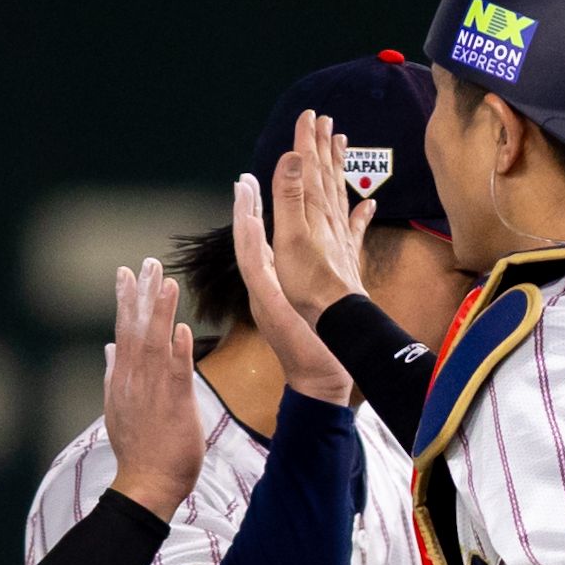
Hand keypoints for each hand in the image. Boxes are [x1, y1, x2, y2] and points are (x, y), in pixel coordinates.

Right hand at [99, 258, 204, 516]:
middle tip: (148, 262)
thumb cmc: (139, 449)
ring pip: (155, 345)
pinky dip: (178, 352)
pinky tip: (182, 329)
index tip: (125, 272)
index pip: (123, 332)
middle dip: (142, 295)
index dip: (125, 301)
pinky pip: (176, 374)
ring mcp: (151, 393)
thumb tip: (109, 348)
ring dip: (160, 313)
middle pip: (136, 330)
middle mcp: (133, 381)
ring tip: (166, 282)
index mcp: (122, 379)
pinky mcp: (173, 407)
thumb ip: (115, 374)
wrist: (145, 485)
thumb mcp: (119, 407)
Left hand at [237, 167, 354, 406]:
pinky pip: (294, 266)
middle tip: (248, 180)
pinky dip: (298, 245)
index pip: (248, 242)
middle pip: (257, 241)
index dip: (245, 211)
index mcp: (262, 287)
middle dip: (252, 209)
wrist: (321, 385)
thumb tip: (250, 235)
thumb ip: (263, 276)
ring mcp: (283, 295)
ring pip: (276, 249)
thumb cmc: (304, 353)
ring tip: (270, 195)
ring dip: (271, 220)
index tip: (243, 182)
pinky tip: (307, 232)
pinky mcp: (298, 303)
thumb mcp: (279, 313)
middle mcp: (269, 288)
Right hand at [265, 107, 372, 325]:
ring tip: (342, 145)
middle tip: (325, 121)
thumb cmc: (307, 278)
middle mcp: (329, 215)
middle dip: (323, 145)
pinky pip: (356, 225)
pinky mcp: (347, 251)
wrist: (338, 311)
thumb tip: (293, 155)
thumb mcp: (289, 234)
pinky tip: (370, 203)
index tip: (309, 115)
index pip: (308, 166)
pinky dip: (363, 211)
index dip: (307, 140)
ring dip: (339, 166)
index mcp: (312, 208)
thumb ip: (289, 194)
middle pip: (325, 173)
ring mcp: (340, 232)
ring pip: (339, 190)